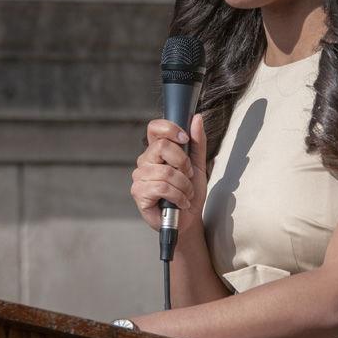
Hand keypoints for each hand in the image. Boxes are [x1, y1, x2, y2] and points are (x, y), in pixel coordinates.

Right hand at [131, 114, 207, 232]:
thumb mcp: (198, 165)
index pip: (154, 128)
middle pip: (162, 147)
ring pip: (166, 171)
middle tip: (189, 176)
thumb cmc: (190, 192)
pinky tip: (181, 202)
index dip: (170, 129)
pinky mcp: (139, 192)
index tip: (185, 139)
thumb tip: (196, 118)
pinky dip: (178, 196)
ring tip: (186, 193)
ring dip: (184, 185)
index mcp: (156, 150)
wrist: (189, 219)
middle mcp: (145, 161)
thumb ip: (197, 142)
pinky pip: (162, 187)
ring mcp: (140, 177)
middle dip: (183, 163)